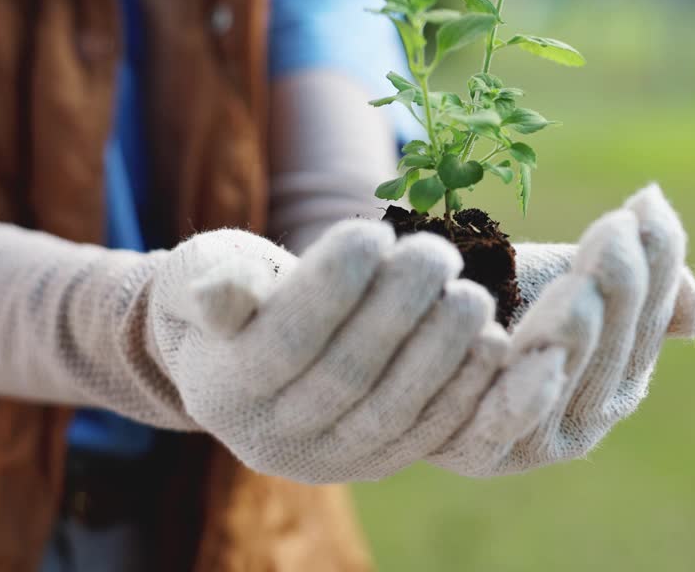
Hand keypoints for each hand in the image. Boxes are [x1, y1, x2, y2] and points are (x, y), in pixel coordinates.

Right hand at [146, 220, 557, 483]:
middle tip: (437, 252)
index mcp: (222, 389)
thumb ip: (208, 281)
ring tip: (472, 295)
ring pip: (391, 412)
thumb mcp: (200, 273)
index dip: (330, 289)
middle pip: (345, 378)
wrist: (245, 355)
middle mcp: (271, 438)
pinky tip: (495, 345)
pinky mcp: (377, 463)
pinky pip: (427, 434)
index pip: (283, 341)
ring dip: (442, 354)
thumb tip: (219, 293)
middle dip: (398, 311)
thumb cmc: (232, 289)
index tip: (372, 231)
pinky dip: (466, 393)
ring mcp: (328, 460)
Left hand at [424, 184, 694, 476]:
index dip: (655, 266)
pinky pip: (501, 422)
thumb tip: (692, 311)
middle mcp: (584, 420)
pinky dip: (521, 389)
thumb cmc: (500, 293)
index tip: (642, 207)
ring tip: (580, 279)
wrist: (410, 318)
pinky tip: (529, 346)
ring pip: (562, 380)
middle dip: (619, 289)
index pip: (648, 322)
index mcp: (618, 379)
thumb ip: (638, 283)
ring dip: (576, 329)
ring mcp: (530, 442)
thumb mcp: (572, 276)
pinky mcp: (473, 450)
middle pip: (612, 351)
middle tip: (612, 230)